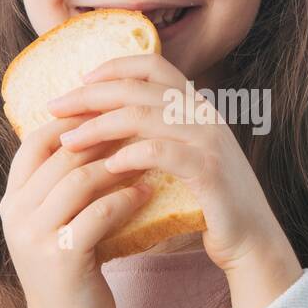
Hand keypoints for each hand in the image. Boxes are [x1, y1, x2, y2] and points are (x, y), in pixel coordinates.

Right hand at [0, 113, 151, 307]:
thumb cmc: (71, 271)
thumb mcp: (58, 223)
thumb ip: (64, 186)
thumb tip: (98, 135)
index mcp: (12, 199)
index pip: (34, 141)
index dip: (72, 122)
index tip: (111, 113)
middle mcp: (16, 213)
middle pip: (61, 156)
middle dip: (103, 138)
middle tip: (141, 127)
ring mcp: (35, 236)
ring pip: (78, 180)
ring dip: (117, 165)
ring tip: (148, 156)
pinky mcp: (62, 257)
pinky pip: (97, 214)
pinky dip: (126, 199)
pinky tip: (148, 192)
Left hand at [46, 54, 302, 307]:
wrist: (252, 242)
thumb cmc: (206, 206)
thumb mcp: (180, 163)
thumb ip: (152, 139)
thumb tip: (98, 129)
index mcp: (196, 108)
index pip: (154, 65)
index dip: (114, 67)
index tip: (79, 82)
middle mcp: (205, 115)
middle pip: (140, 87)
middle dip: (91, 95)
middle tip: (55, 107)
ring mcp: (210, 141)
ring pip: (146, 115)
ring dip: (100, 126)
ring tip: (69, 142)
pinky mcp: (211, 172)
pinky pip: (163, 153)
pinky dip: (131, 156)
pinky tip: (107, 167)